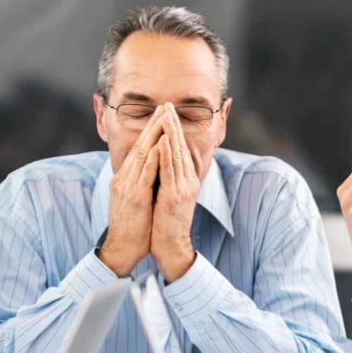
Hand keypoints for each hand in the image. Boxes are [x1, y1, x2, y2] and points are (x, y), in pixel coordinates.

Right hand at [98, 106, 167, 275]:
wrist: (121, 249)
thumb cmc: (132, 228)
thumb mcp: (135, 200)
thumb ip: (140, 184)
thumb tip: (151, 172)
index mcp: (124, 179)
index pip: (138, 149)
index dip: (150, 130)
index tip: (161, 115)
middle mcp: (123, 179)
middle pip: (139, 145)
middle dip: (153, 124)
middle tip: (164, 106)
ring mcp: (127, 187)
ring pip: (141, 154)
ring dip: (154, 133)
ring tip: (164, 117)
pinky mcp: (134, 197)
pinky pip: (145, 173)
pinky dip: (153, 156)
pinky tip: (161, 144)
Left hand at [150, 104, 200, 281]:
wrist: (170, 248)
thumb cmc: (165, 225)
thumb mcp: (170, 198)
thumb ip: (170, 180)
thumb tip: (165, 166)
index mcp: (187, 181)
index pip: (182, 149)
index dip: (176, 130)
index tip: (169, 112)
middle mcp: (188, 182)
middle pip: (181, 147)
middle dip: (174, 124)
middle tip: (168, 104)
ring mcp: (183, 189)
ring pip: (177, 154)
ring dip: (172, 132)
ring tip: (166, 114)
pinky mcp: (174, 197)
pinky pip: (170, 171)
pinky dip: (167, 153)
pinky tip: (163, 139)